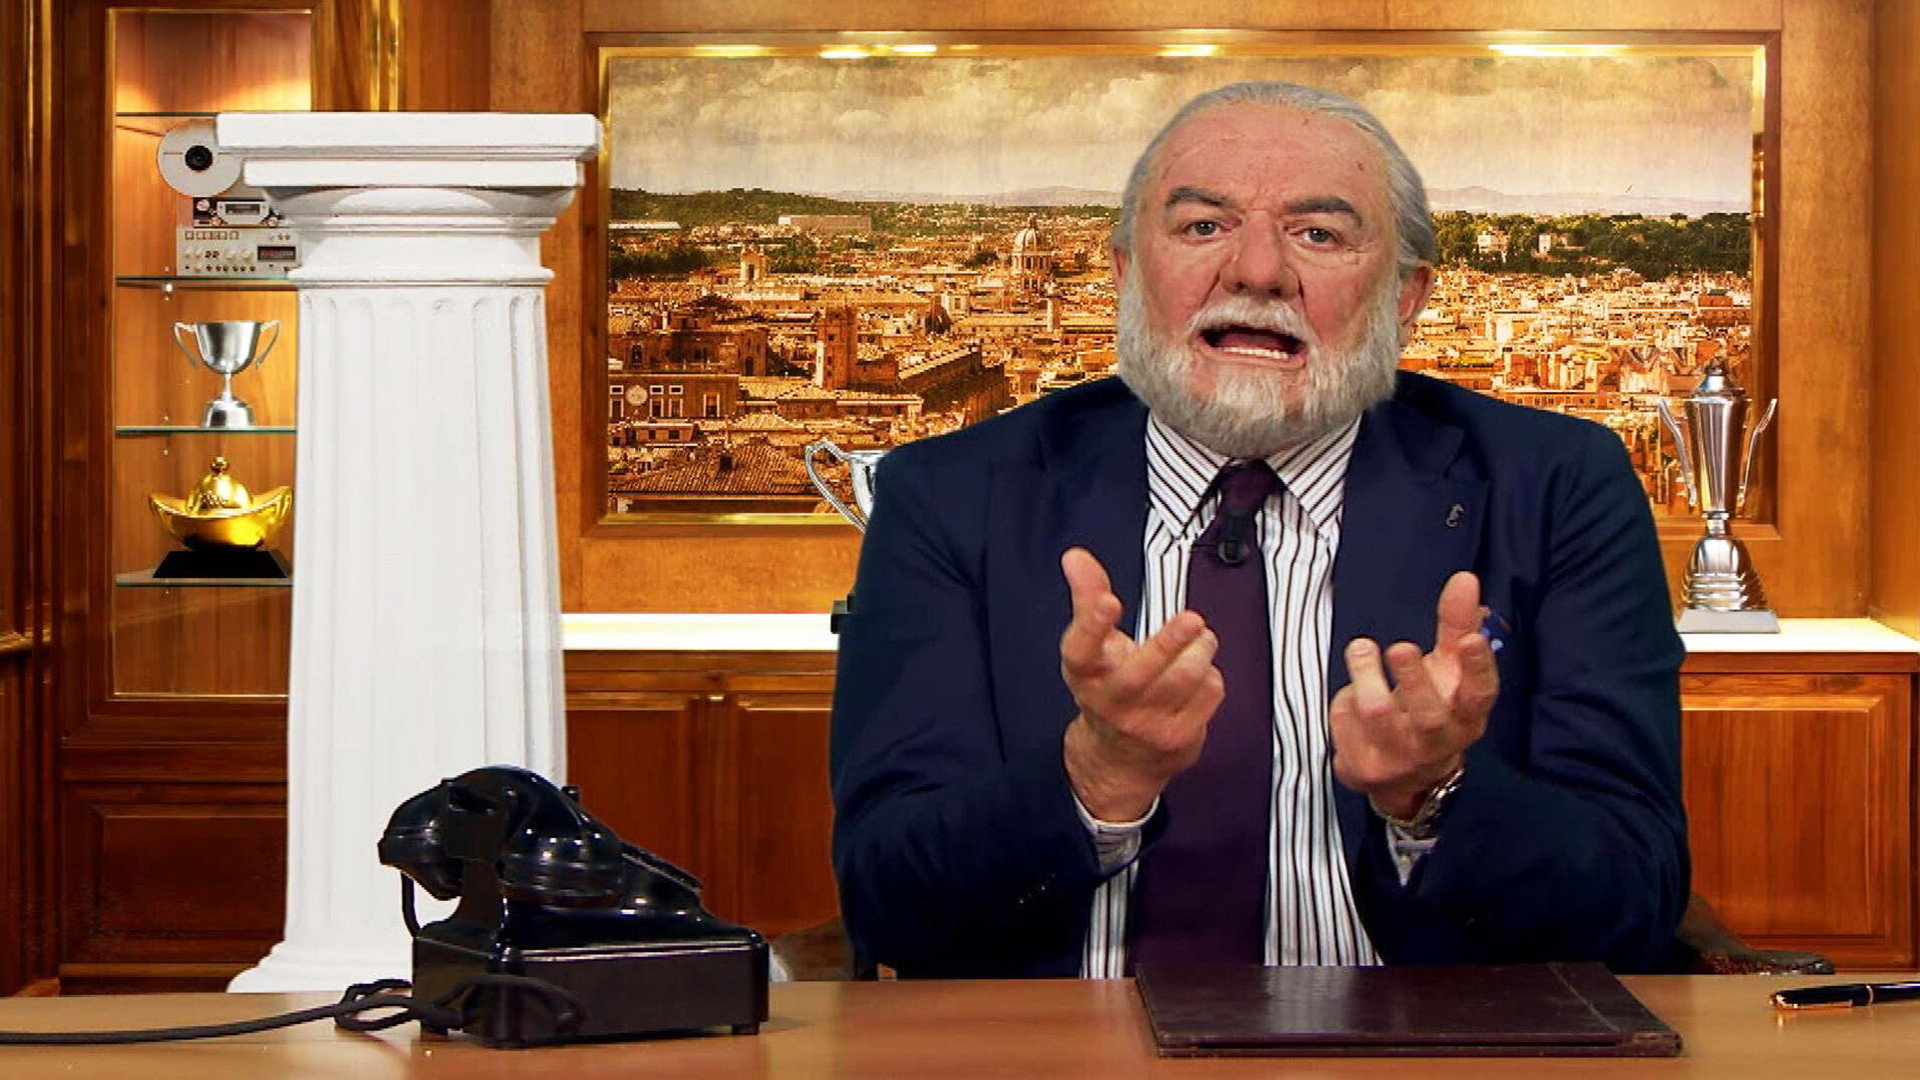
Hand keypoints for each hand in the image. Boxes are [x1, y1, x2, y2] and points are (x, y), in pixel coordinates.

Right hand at [1057, 547, 1223, 820]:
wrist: (1118, 760)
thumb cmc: (1108, 685)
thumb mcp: (1091, 646)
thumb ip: (1086, 597)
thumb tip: (1074, 555)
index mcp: (1085, 674)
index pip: (1081, 651)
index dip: (1092, 624)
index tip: (1108, 601)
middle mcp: (1110, 703)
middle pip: (1139, 674)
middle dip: (1168, 643)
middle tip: (1192, 619)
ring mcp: (1145, 725)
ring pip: (1183, 681)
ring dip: (1200, 650)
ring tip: (1201, 636)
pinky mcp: (1178, 738)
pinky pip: (1208, 695)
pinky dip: (1211, 675)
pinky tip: (1202, 672)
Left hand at [1329, 570, 1498, 817]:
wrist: (1405, 777)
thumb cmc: (1433, 707)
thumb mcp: (1448, 669)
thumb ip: (1456, 625)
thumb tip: (1465, 578)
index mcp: (1467, 717)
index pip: (1480, 696)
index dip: (1478, 669)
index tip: (1470, 639)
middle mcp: (1437, 743)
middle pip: (1429, 714)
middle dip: (1414, 680)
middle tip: (1401, 646)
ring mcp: (1399, 758)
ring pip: (1380, 716)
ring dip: (1366, 676)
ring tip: (1362, 647)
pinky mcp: (1363, 767)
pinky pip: (1345, 724)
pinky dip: (1343, 700)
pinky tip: (1350, 695)